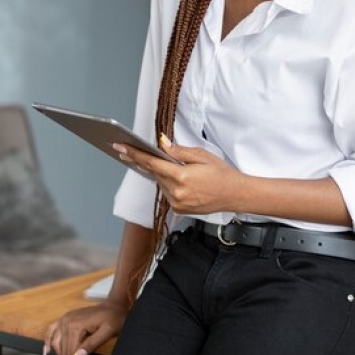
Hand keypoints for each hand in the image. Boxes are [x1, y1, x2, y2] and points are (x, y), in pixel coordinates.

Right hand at [43, 301, 126, 354]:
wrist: (114, 306)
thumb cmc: (113, 317)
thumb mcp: (107, 332)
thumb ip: (91, 345)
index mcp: (76, 325)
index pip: (71, 352)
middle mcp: (67, 321)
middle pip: (63, 349)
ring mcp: (65, 319)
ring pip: (56, 344)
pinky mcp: (65, 318)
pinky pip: (51, 330)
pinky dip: (47, 340)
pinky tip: (47, 351)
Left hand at [114, 135, 245, 214]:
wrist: (234, 195)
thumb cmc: (221, 173)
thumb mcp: (202, 156)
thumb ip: (179, 151)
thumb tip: (161, 144)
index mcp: (181, 177)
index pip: (151, 163)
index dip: (134, 154)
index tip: (120, 147)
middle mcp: (176, 193)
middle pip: (154, 173)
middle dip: (148, 162)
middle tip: (134, 151)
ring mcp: (177, 204)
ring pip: (160, 184)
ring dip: (161, 174)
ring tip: (170, 166)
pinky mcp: (179, 210)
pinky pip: (167, 193)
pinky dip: (169, 184)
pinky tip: (179, 179)